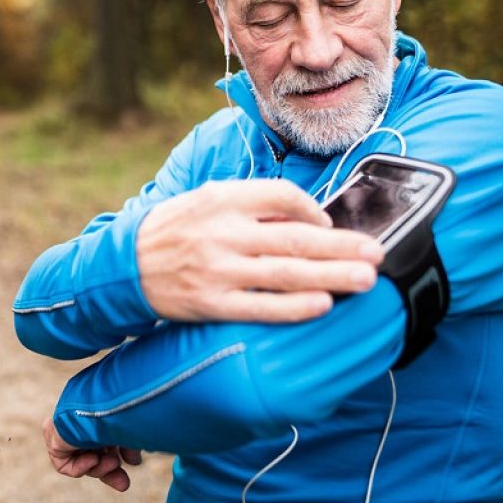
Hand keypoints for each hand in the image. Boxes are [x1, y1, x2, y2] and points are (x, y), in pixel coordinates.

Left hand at [41, 415, 141, 491]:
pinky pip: (66, 465)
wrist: (101, 401)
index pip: (106, 442)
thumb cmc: (119, 409)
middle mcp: (83, 424)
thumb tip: (135, 462)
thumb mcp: (127, 431)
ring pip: (83, 461)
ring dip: (100, 468)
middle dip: (109, 472)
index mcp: (99, 416)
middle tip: (124, 485)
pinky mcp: (55, 441)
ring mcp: (68, 433)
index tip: (132, 471)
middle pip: (94, 456)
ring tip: (113, 462)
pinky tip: (93, 458)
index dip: (118, 461)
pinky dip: (81, 466)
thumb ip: (129, 446)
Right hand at [136, 179, 383, 322]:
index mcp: (224, 199)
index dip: (314, 210)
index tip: (333, 223)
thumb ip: (255, 205)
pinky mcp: (211, 303)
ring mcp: (218, 270)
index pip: (281, 196)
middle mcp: (223, 232)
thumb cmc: (178, 229)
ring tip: (365, 279)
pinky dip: (294, 306)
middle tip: (377, 253)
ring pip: (285, 273)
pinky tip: (323, 304)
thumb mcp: (209, 199)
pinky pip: (261, 306)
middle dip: (341, 246)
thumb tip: (310, 219)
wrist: (126, 264)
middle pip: (294, 238)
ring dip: (330, 276)